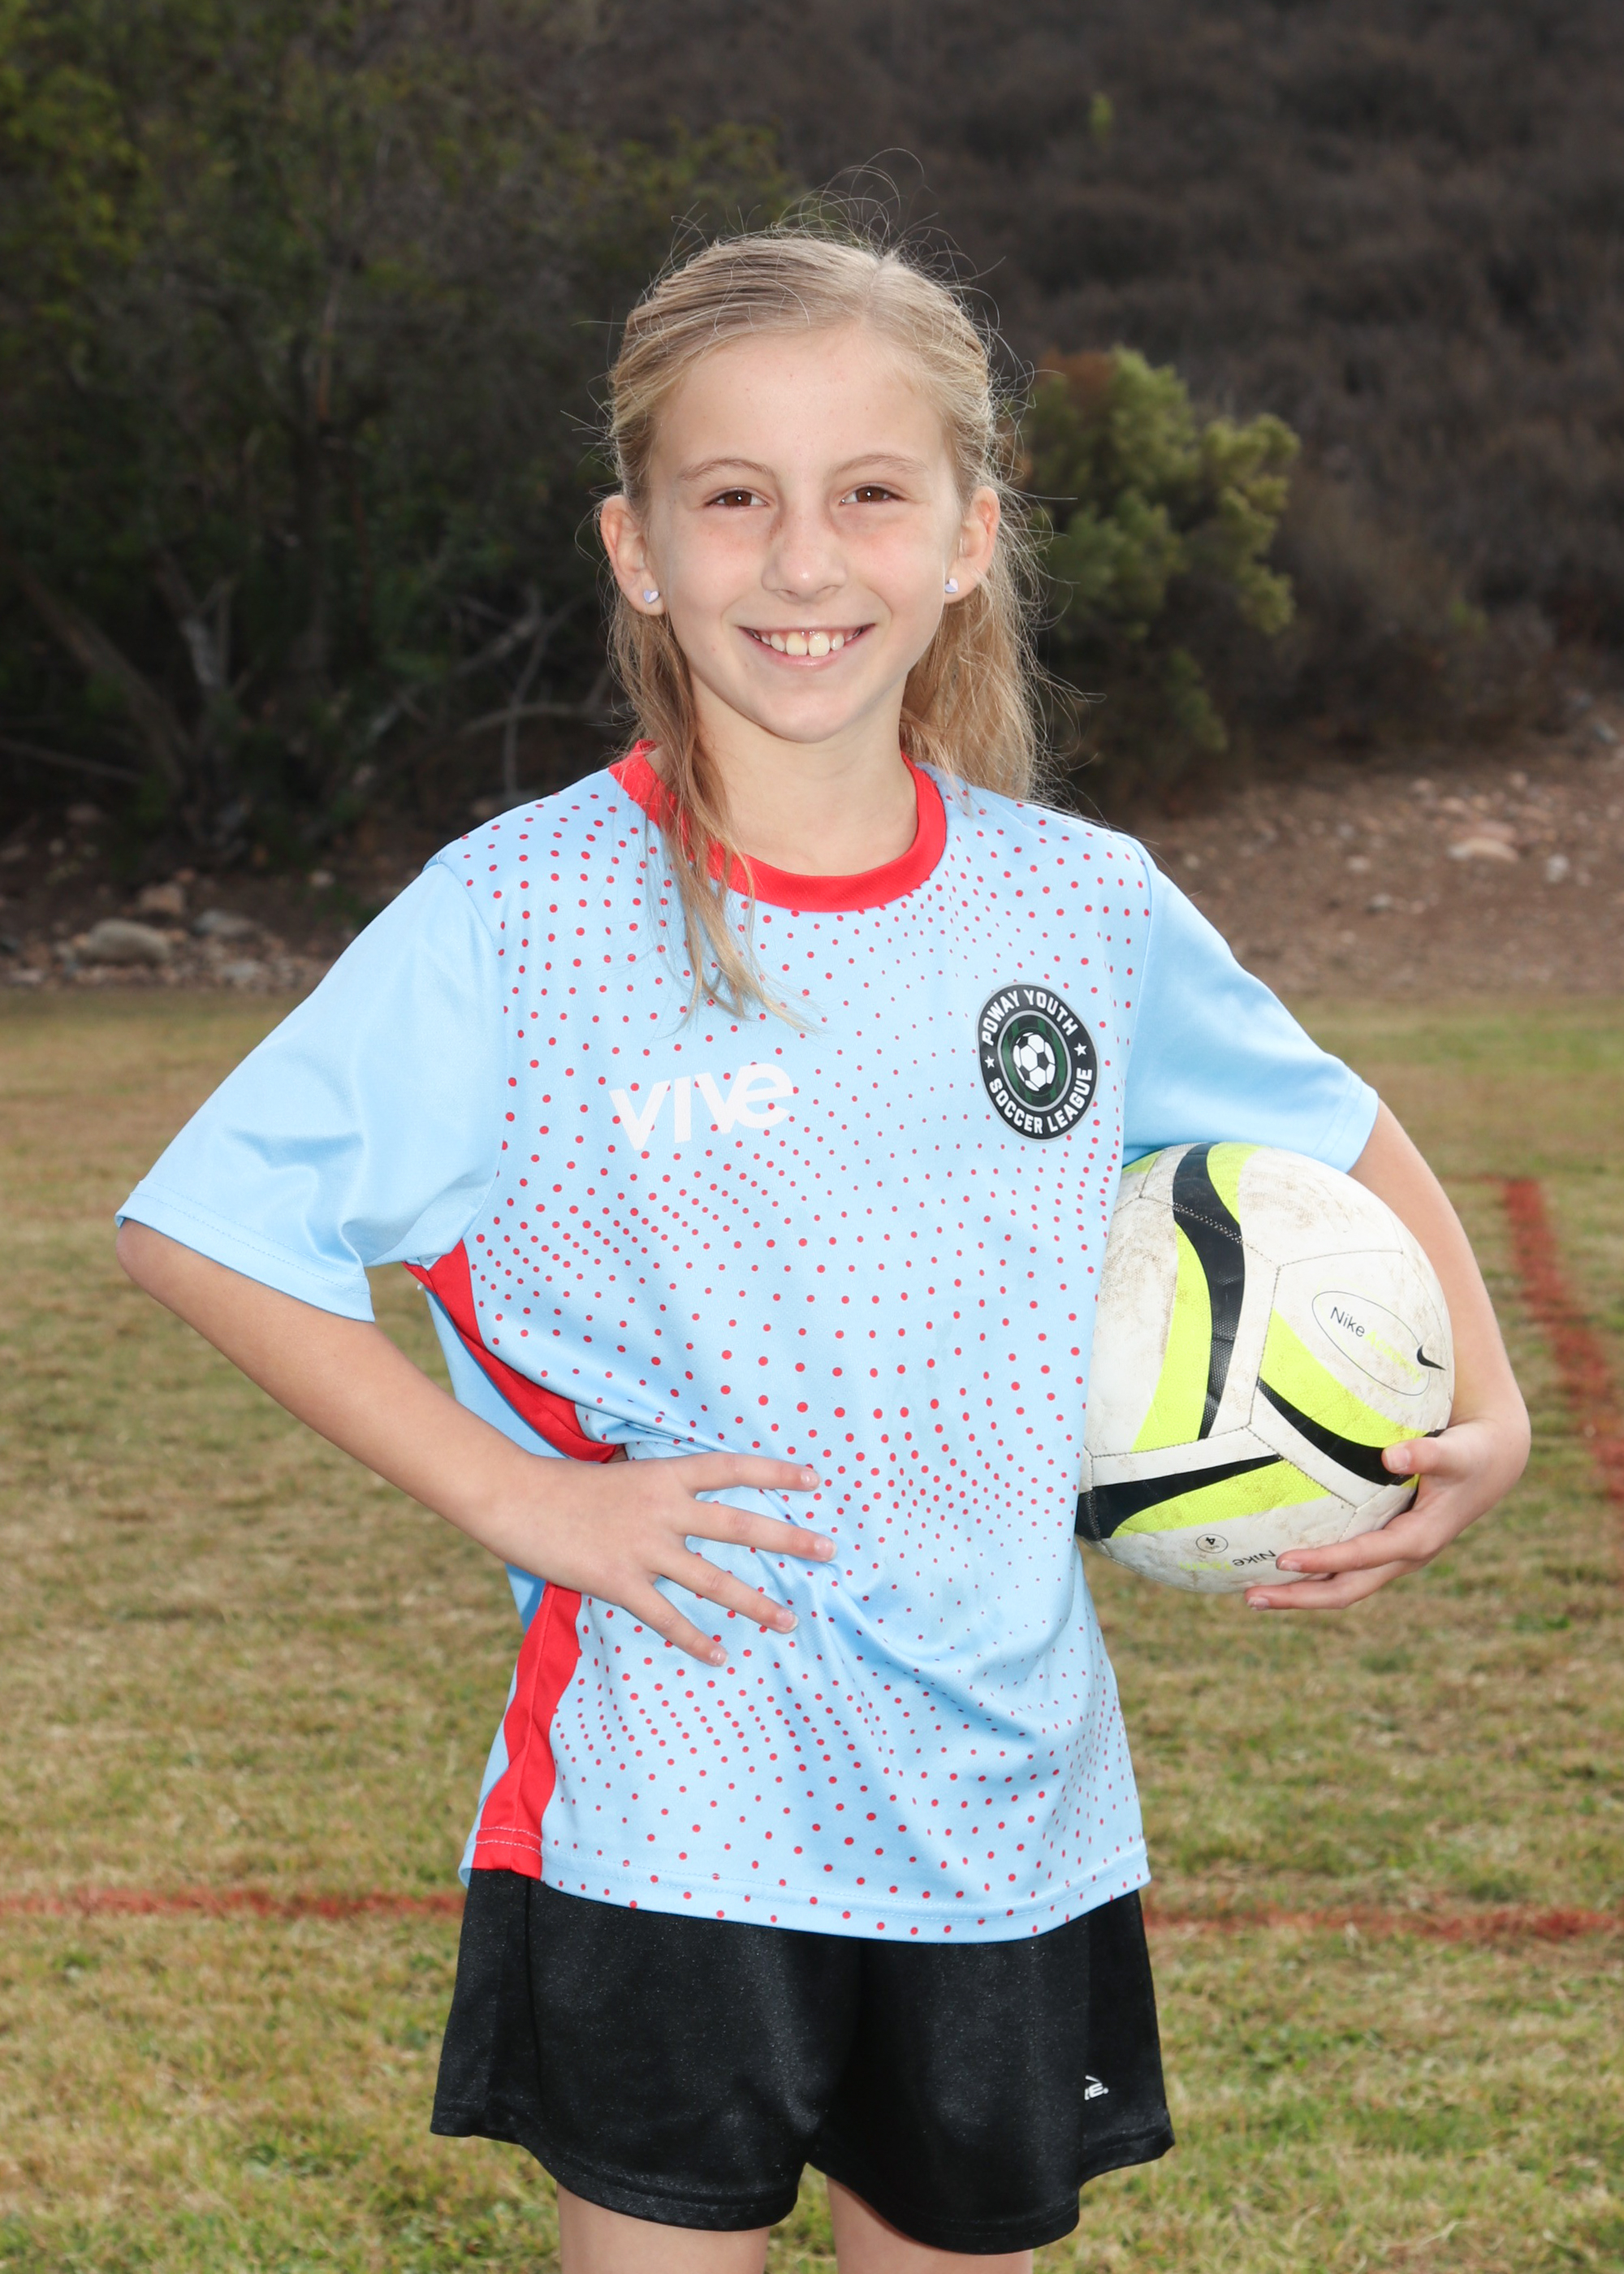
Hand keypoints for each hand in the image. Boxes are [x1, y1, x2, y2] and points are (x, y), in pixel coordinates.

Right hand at [498, 1452, 832, 1665]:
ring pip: (714, 1578)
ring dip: (755, 1602)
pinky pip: (667, 1617)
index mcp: (663, 1476)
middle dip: (788, 1539)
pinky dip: (696, 1639)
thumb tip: (678, 1508)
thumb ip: (651, 1495)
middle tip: (830, 1550)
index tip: (814, 1479)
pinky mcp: (619, 1581)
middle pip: (739, 1524)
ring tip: (789, 1620)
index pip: (730, 1468)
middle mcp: (663, 1509)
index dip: (774, 1473)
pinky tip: (720, 1655)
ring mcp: (644, 1547)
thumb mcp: (617, 1478)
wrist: (515, 1498)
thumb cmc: (560, 1487)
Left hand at [1242, 1410, 1529, 1610]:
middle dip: (1299, 1597)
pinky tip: (1279, 1565)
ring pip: (1343, 1585)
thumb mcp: (1456, 1453)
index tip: (1283, 1560)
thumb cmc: (1470, 1455)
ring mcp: (1393, 1558)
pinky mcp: (1385, 1548)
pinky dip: (1313, 1573)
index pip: (1362, 1558)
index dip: (1324, 1561)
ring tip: (1253, 1593)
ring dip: (1301, 1592)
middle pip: (1346, 1589)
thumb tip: (1393, 1456)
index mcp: (1417, 1540)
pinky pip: (1344, 1570)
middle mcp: (1403, 1558)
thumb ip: (1428, 1454)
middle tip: (1250, 1597)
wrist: (1489, 1467)